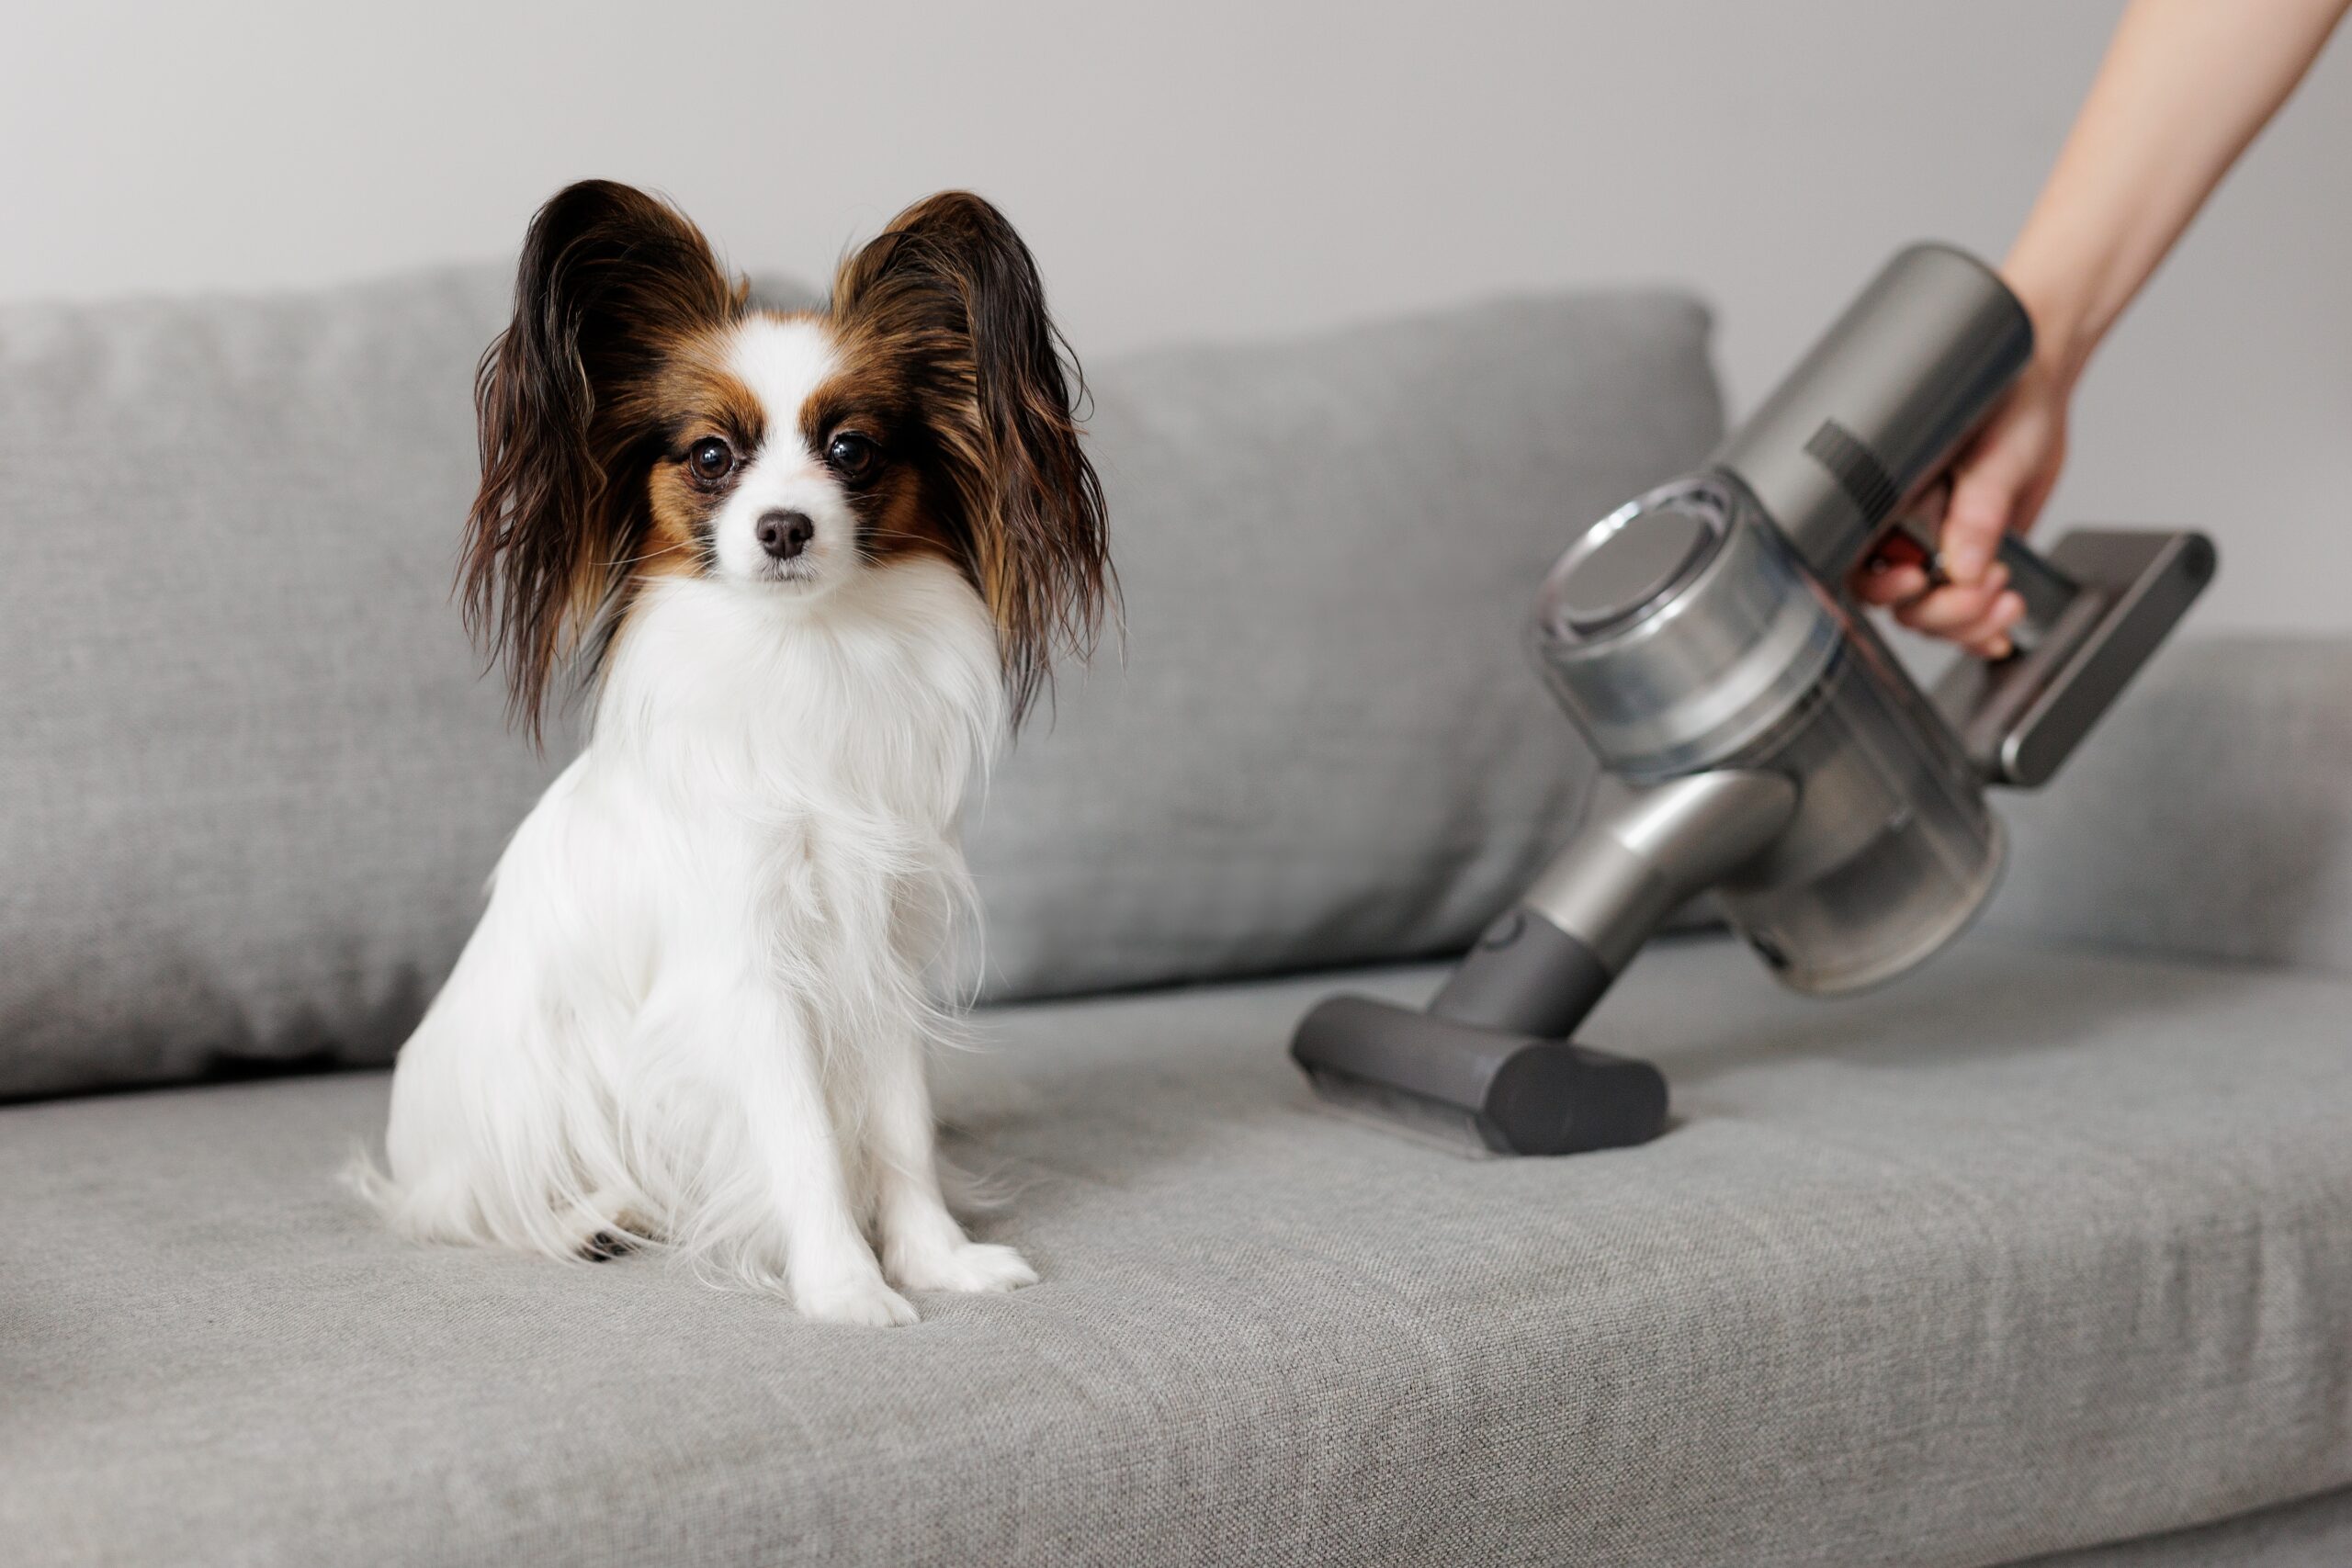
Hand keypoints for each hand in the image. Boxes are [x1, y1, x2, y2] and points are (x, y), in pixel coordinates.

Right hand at [1851, 342, 2075, 657]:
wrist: (2040, 393)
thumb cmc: (2005, 398)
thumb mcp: (1994, 453)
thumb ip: (1978, 510)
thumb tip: (1962, 565)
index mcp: (1889, 500)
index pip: (1863, 567)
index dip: (1887, 587)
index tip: (1921, 578)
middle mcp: (1906, 531)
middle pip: (1897, 604)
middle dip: (1941, 611)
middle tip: (1984, 588)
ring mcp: (1938, 552)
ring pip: (1929, 617)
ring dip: (1967, 624)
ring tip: (2004, 596)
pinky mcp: (1971, 564)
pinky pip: (1964, 615)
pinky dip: (1981, 631)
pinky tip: (2001, 624)